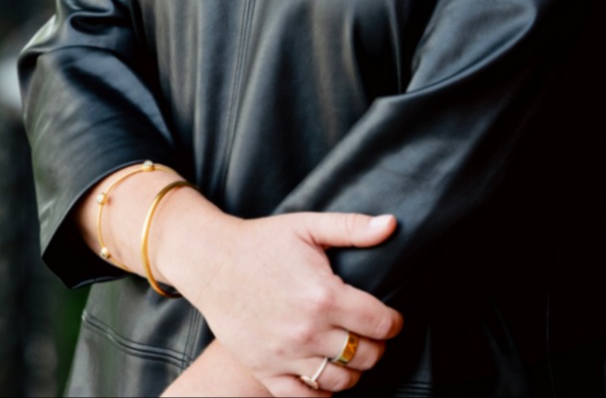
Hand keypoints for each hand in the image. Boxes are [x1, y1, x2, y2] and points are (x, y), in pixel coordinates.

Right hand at [157, 197, 402, 394]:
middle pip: (364, 355)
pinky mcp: (265, 370)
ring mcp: (286, 355)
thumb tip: (392, 224)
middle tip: (372, 336)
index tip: (392, 320)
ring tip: (351, 354)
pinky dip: (321, 395)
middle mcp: (308, 331)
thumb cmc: (262, 241)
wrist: (212, 262)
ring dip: (353, 371)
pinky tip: (326, 380)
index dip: (393, 323)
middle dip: (377, 346)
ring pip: (339, 381)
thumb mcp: (308, 226)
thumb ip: (353, 227)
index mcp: (325, 295)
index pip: (380, 323)